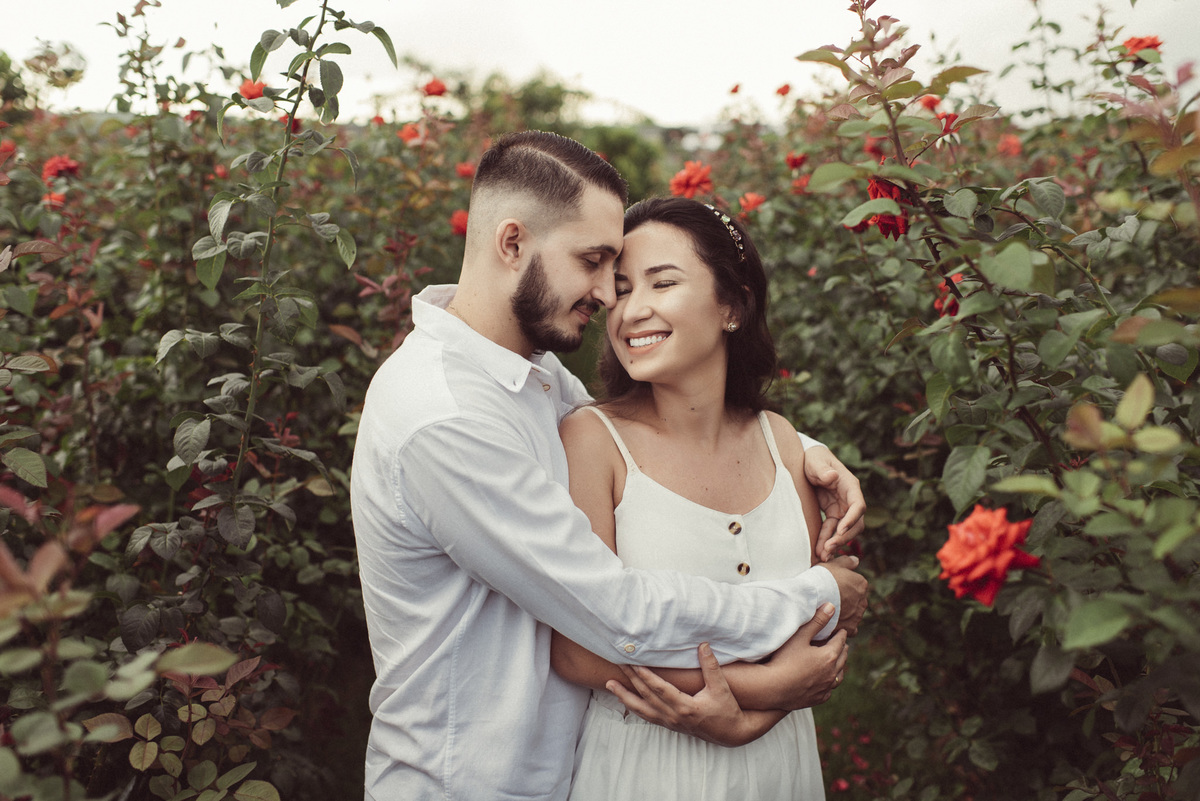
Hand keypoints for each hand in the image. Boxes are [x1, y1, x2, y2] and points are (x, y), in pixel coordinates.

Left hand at [605, 644, 785, 746]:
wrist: (732, 733)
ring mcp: (670, 722)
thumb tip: (703, 645)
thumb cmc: (727, 709)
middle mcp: (674, 716)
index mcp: (685, 707)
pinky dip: (634, 706)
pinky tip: (625, 699)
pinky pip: (647, 716)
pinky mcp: (670, 725)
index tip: (633, 662)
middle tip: (617, 664)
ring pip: (642, 709)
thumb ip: (711, 666)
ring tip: (609, 685)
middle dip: (630, 679)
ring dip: (624, 696)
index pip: (659, 689)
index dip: (645, 675)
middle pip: (646, 696)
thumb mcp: (721, 687)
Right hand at [763, 601, 849, 710]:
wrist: (772, 687)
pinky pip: (829, 690)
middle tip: (843, 644)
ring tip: (839, 663)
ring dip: (840, 668)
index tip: (842, 631)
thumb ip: (817, 621)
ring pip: (839, 676)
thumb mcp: (800, 636)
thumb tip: (831, 606)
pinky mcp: (817, 698)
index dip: (841, 635)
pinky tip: (827, 682)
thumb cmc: (784, 658)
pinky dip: (831, 683)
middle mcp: (831, 673)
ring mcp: (825, 688)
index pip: (840, 642)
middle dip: (843, 650)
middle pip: (842, 659)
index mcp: (829, 656)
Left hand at [803, 446, 864, 560]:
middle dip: (843, 537)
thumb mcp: (815, 461)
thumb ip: (822, 469)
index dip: (852, 519)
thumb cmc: (814, 459)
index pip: (858, 505)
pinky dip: (826, 541)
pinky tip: (820, 552)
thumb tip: (832, 476)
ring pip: (844, 531)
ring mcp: (841, 508)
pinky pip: (831, 531)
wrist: (807, 461)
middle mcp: (849, 499)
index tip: (840, 530)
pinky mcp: (832, 514)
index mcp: (850, 486)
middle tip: (828, 548)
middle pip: (855, 524)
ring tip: (823, 556)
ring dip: (835, 543)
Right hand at [819, 555, 867, 636]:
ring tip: (828, 613)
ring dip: (844, 614)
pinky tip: (832, 623)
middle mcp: (863, 600)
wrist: (812, 599)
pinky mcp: (850, 628)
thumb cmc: (820, 579)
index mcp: (861, 584)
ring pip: (853, 614)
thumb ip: (846, 561)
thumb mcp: (832, 564)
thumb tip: (856, 560)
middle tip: (829, 600)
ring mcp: (857, 615)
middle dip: (846, 601)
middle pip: (855, 600)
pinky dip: (842, 626)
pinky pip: (849, 628)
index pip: (855, 585)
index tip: (831, 588)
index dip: (843, 586)